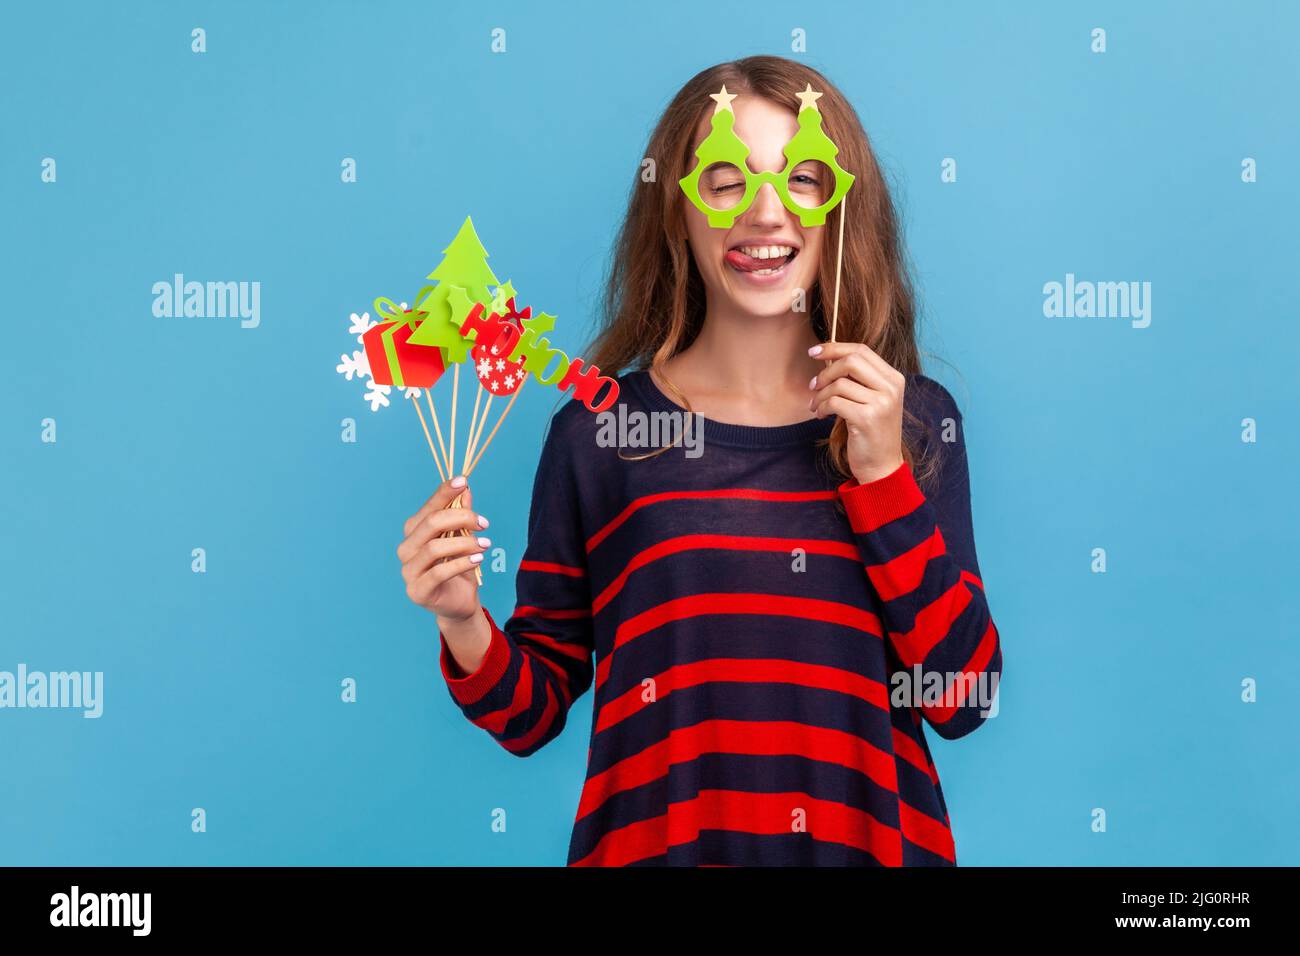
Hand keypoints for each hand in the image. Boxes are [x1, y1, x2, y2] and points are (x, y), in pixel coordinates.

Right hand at [397, 477, 490, 624]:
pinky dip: (461, 563)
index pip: (428, 507)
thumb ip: (462, 515)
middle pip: (430, 524)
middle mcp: (407, 548)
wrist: (459, 603)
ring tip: (485, 544)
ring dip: (465, 543)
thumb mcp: (464, 538)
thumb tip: (466, 489)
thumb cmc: (459, 567)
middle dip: (460, 517)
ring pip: (434, 548)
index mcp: (414, 532)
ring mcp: (409, 571)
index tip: (463, 481)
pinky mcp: (417, 591)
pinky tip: (478, 559)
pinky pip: (439, 573)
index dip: (444, 492)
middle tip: (484, 523)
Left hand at [807, 341, 905, 484]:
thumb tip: (828, 357)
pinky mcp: (867, 418)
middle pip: (851, 361)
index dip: (834, 347)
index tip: (813, 351)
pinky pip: (834, 402)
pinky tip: (821, 415)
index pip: (862, 350)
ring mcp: (881, 403)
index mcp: (894, 379)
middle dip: (825, 371)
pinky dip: (822, 407)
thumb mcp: (872, 400)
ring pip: (839, 383)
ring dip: (820, 394)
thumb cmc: (871, 432)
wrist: (882, 466)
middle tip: (813, 385)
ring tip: (816, 406)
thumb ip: (859, 379)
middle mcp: (891, 388)